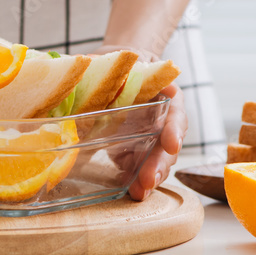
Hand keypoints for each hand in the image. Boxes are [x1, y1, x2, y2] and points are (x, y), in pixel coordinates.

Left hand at [93, 45, 188, 200]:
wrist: (123, 74)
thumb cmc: (123, 66)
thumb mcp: (113, 62)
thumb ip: (100, 65)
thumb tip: (80, 64)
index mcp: (164, 93)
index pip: (175, 110)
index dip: (174, 128)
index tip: (171, 144)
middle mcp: (164, 117)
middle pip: (169, 142)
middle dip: (161, 163)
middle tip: (149, 179)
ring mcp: (154, 136)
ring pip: (160, 159)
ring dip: (152, 176)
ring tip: (141, 192)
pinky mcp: (141, 150)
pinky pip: (144, 166)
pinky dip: (139, 180)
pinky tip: (134, 192)